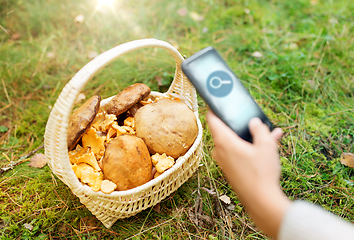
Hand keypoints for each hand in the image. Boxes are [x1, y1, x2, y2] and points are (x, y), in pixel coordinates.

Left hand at [206, 110, 290, 237]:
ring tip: (269, 133)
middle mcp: (220, 151)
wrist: (261, 202)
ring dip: (249, 137)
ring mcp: (225, 162)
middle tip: (249, 117)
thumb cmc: (261, 173)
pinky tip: (268, 146)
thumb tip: (254, 122)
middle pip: (226, 130)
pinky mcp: (231, 170)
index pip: (212, 119)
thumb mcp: (266, 146)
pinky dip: (250, 148)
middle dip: (239, 124)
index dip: (214, 108)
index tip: (215, 100)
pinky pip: (238, 153)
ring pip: (236, 142)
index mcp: (224, 141)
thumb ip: (260, 130)